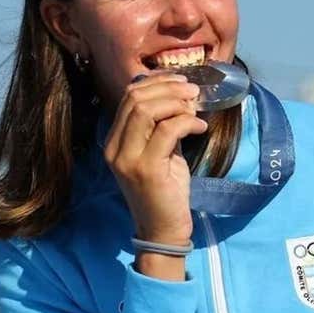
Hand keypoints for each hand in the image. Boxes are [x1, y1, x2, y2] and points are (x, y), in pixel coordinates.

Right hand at [103, 73, 206, 279]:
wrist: (162, 230)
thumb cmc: (164, 192)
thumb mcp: (160, 153)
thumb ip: (162, 126)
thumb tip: (180, 97)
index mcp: (113, 141)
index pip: (128, 97)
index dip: (155, 82)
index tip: (180, 82)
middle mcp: (114, 147)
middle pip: (135, 99)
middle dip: (168, 88)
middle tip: (193, 90)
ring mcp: (127, 159)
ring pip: (147, 111)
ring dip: (176, 102)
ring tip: (196, 107)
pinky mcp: (147, 169)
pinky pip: (167, 130)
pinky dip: (187, 122)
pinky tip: (199, 127)